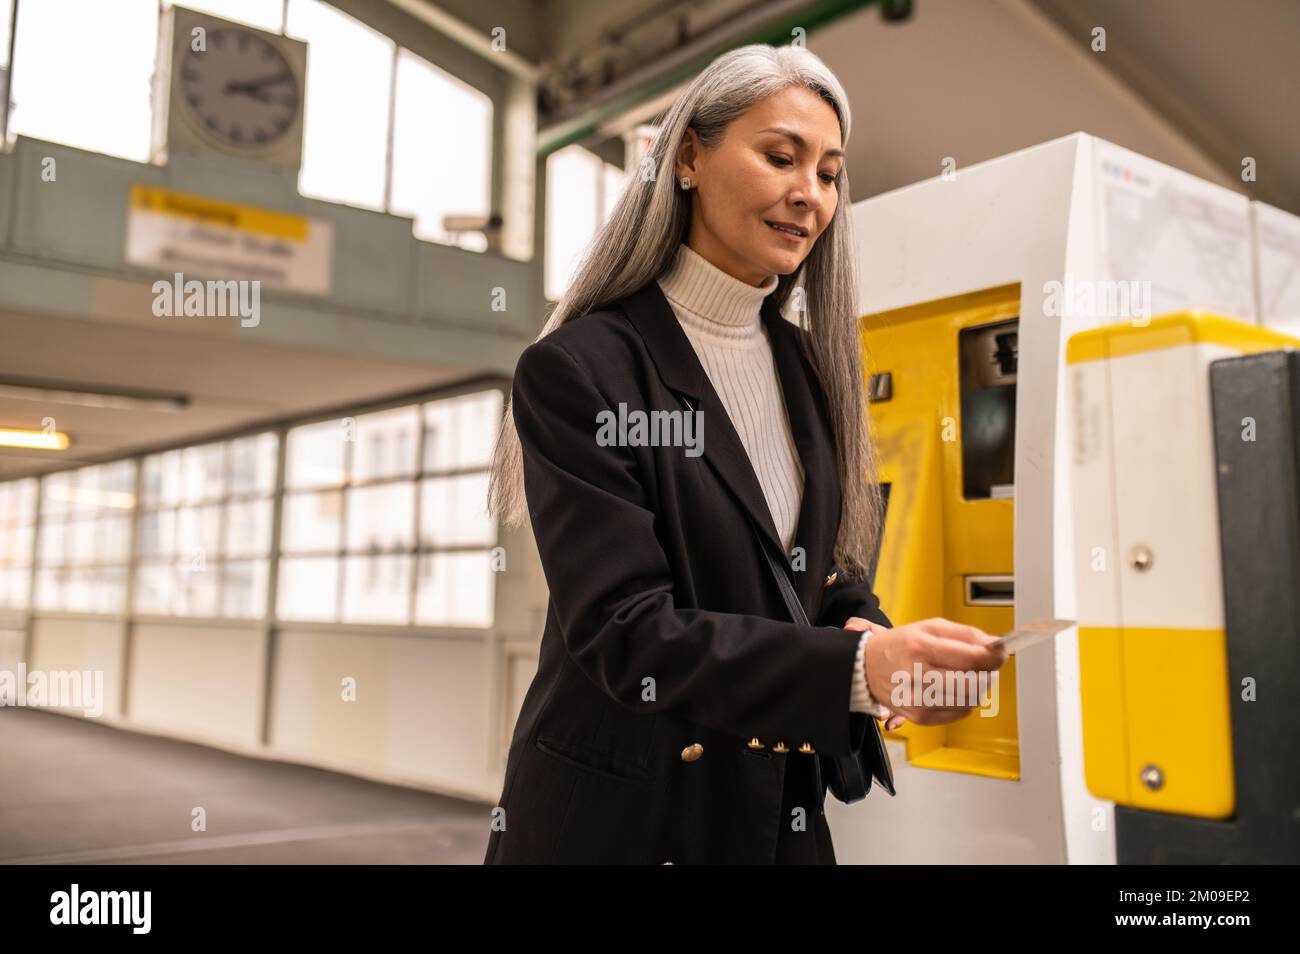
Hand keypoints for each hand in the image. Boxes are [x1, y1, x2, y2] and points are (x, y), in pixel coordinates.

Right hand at [844, 616, 1007, 726]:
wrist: (867, 669)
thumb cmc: (900, 646)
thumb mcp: (929, 627)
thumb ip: (965, 634)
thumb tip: (995, 645)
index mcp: (920, 648)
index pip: (971, 658)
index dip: (994, 656)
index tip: (1001, 651)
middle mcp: (918, 676)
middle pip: (974, 683)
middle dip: (987, 673)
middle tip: (985, 664)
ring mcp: (920, 701)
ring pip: (970, 699)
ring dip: (976, 687)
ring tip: (965, 675)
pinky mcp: (921, 717)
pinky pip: (960, 712)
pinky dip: (964, 700)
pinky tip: (951, 688)